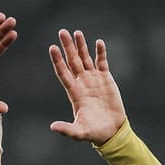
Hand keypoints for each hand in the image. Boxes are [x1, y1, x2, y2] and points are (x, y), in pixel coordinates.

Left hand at [48, 29, 126, 143]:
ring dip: (82, 46)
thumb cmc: (94, 132)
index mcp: (74, 92)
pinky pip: (102, 62)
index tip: (52, 48)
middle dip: (68, 47)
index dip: (58, 60)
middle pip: (72, 61)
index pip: (63, 72)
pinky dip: (101, 53)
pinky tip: (99, 42)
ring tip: (77, 32)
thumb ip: (67, 129)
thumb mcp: (79, 132)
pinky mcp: (106, 79)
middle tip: (62, 32)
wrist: (111, 130)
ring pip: (85, 58)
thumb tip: (52, 127)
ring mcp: (93, 79)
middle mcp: (82, 82)